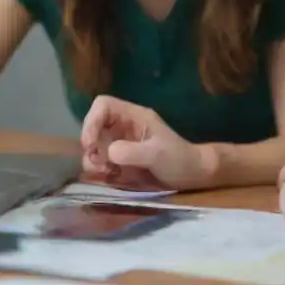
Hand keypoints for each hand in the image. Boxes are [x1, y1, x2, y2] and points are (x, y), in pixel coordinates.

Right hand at [79, 96, 213, 190]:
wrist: (193, 176)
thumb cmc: (179, 159)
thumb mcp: (158, 154)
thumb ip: (133, 152)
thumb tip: (109, 152)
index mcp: (134, 117)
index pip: (103, 105)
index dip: (92, 120)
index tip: (90, 143)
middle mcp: (124, 128)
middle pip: (94, 126)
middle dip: (91, 144)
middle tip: (98, 164)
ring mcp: (122, 144)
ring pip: (95, 146)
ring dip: (94, 160)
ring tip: (107, 173)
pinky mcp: (122, 161)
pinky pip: (102, 162)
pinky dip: (101, 171)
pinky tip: (112, 178)